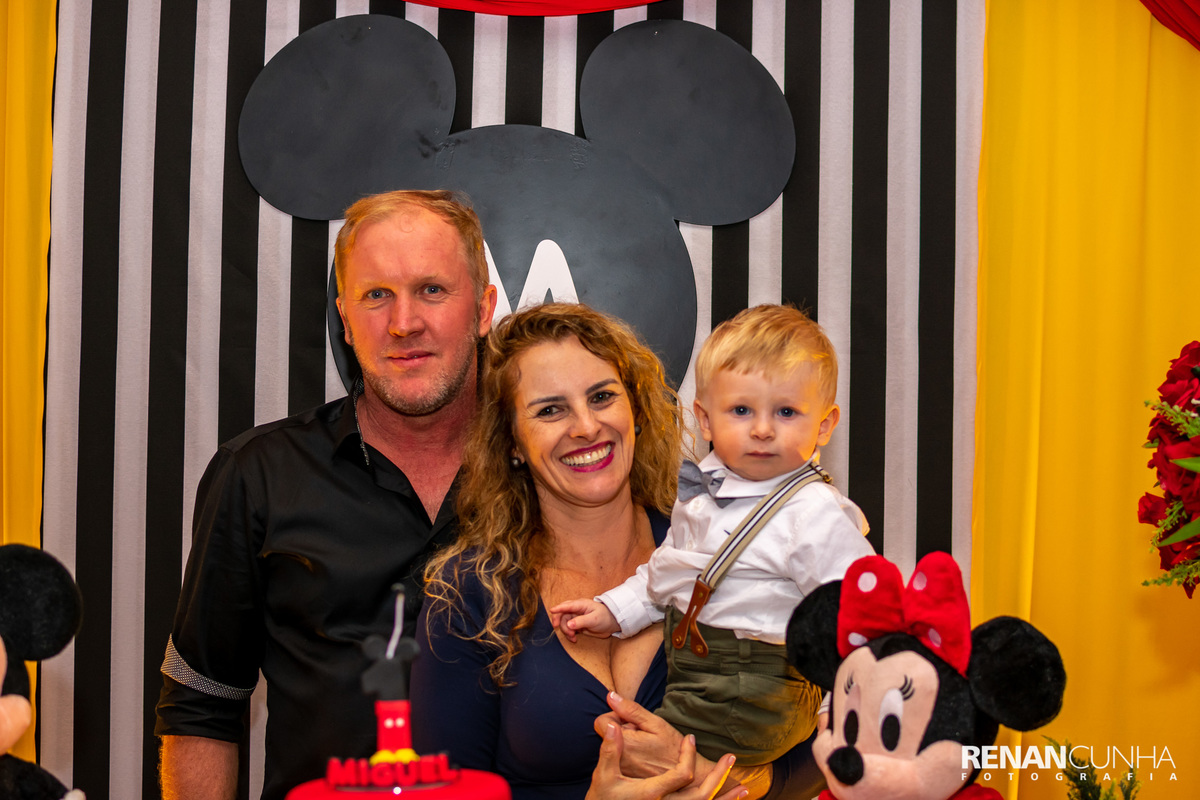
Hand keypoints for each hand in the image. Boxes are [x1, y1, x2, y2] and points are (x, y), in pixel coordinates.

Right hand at [547, 599, 619, 642]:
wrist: (612, 624)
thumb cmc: (605, 617)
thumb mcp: (594, 619)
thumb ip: (581, 621)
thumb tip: (569, 624)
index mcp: (580, 605)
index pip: (567, 605)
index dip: (559, 608)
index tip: (551, 610)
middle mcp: (576, 610)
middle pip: (562, 614)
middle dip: (560, 622)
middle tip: (559, 629)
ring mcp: (576, 618)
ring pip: (564, 623)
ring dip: (566, 630)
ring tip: (573, 636)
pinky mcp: (577, 625)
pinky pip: (568, 629)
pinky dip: (569, 634)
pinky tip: (574, 639)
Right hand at [585, 723, 745, 799]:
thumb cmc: (603, 799)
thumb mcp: (604, 776)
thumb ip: (611, 750)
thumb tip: (612, 724)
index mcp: (653, 795)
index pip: (682, 775)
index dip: (689, 756)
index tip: (690, 739)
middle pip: (702, 796)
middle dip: (719, 778)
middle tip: (731, 759)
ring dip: (724, 799)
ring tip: (744, 789)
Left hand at [593, 692, 693, 778]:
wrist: (685, 777)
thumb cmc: (674, 748)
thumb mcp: (656, 724)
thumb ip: (630, 709)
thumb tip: (610, 696)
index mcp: (624, 743)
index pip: (601, 722)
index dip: (615, 715)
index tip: (631, 720)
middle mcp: (618, 758)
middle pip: (606, 733)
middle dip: (621, 728)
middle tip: (641, 732)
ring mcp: (621, 769)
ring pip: (612, 745)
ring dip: (625, 740)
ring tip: (644, 743)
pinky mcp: (625, 776)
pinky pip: (618, 757)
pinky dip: (627, 752)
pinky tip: (643, 754)